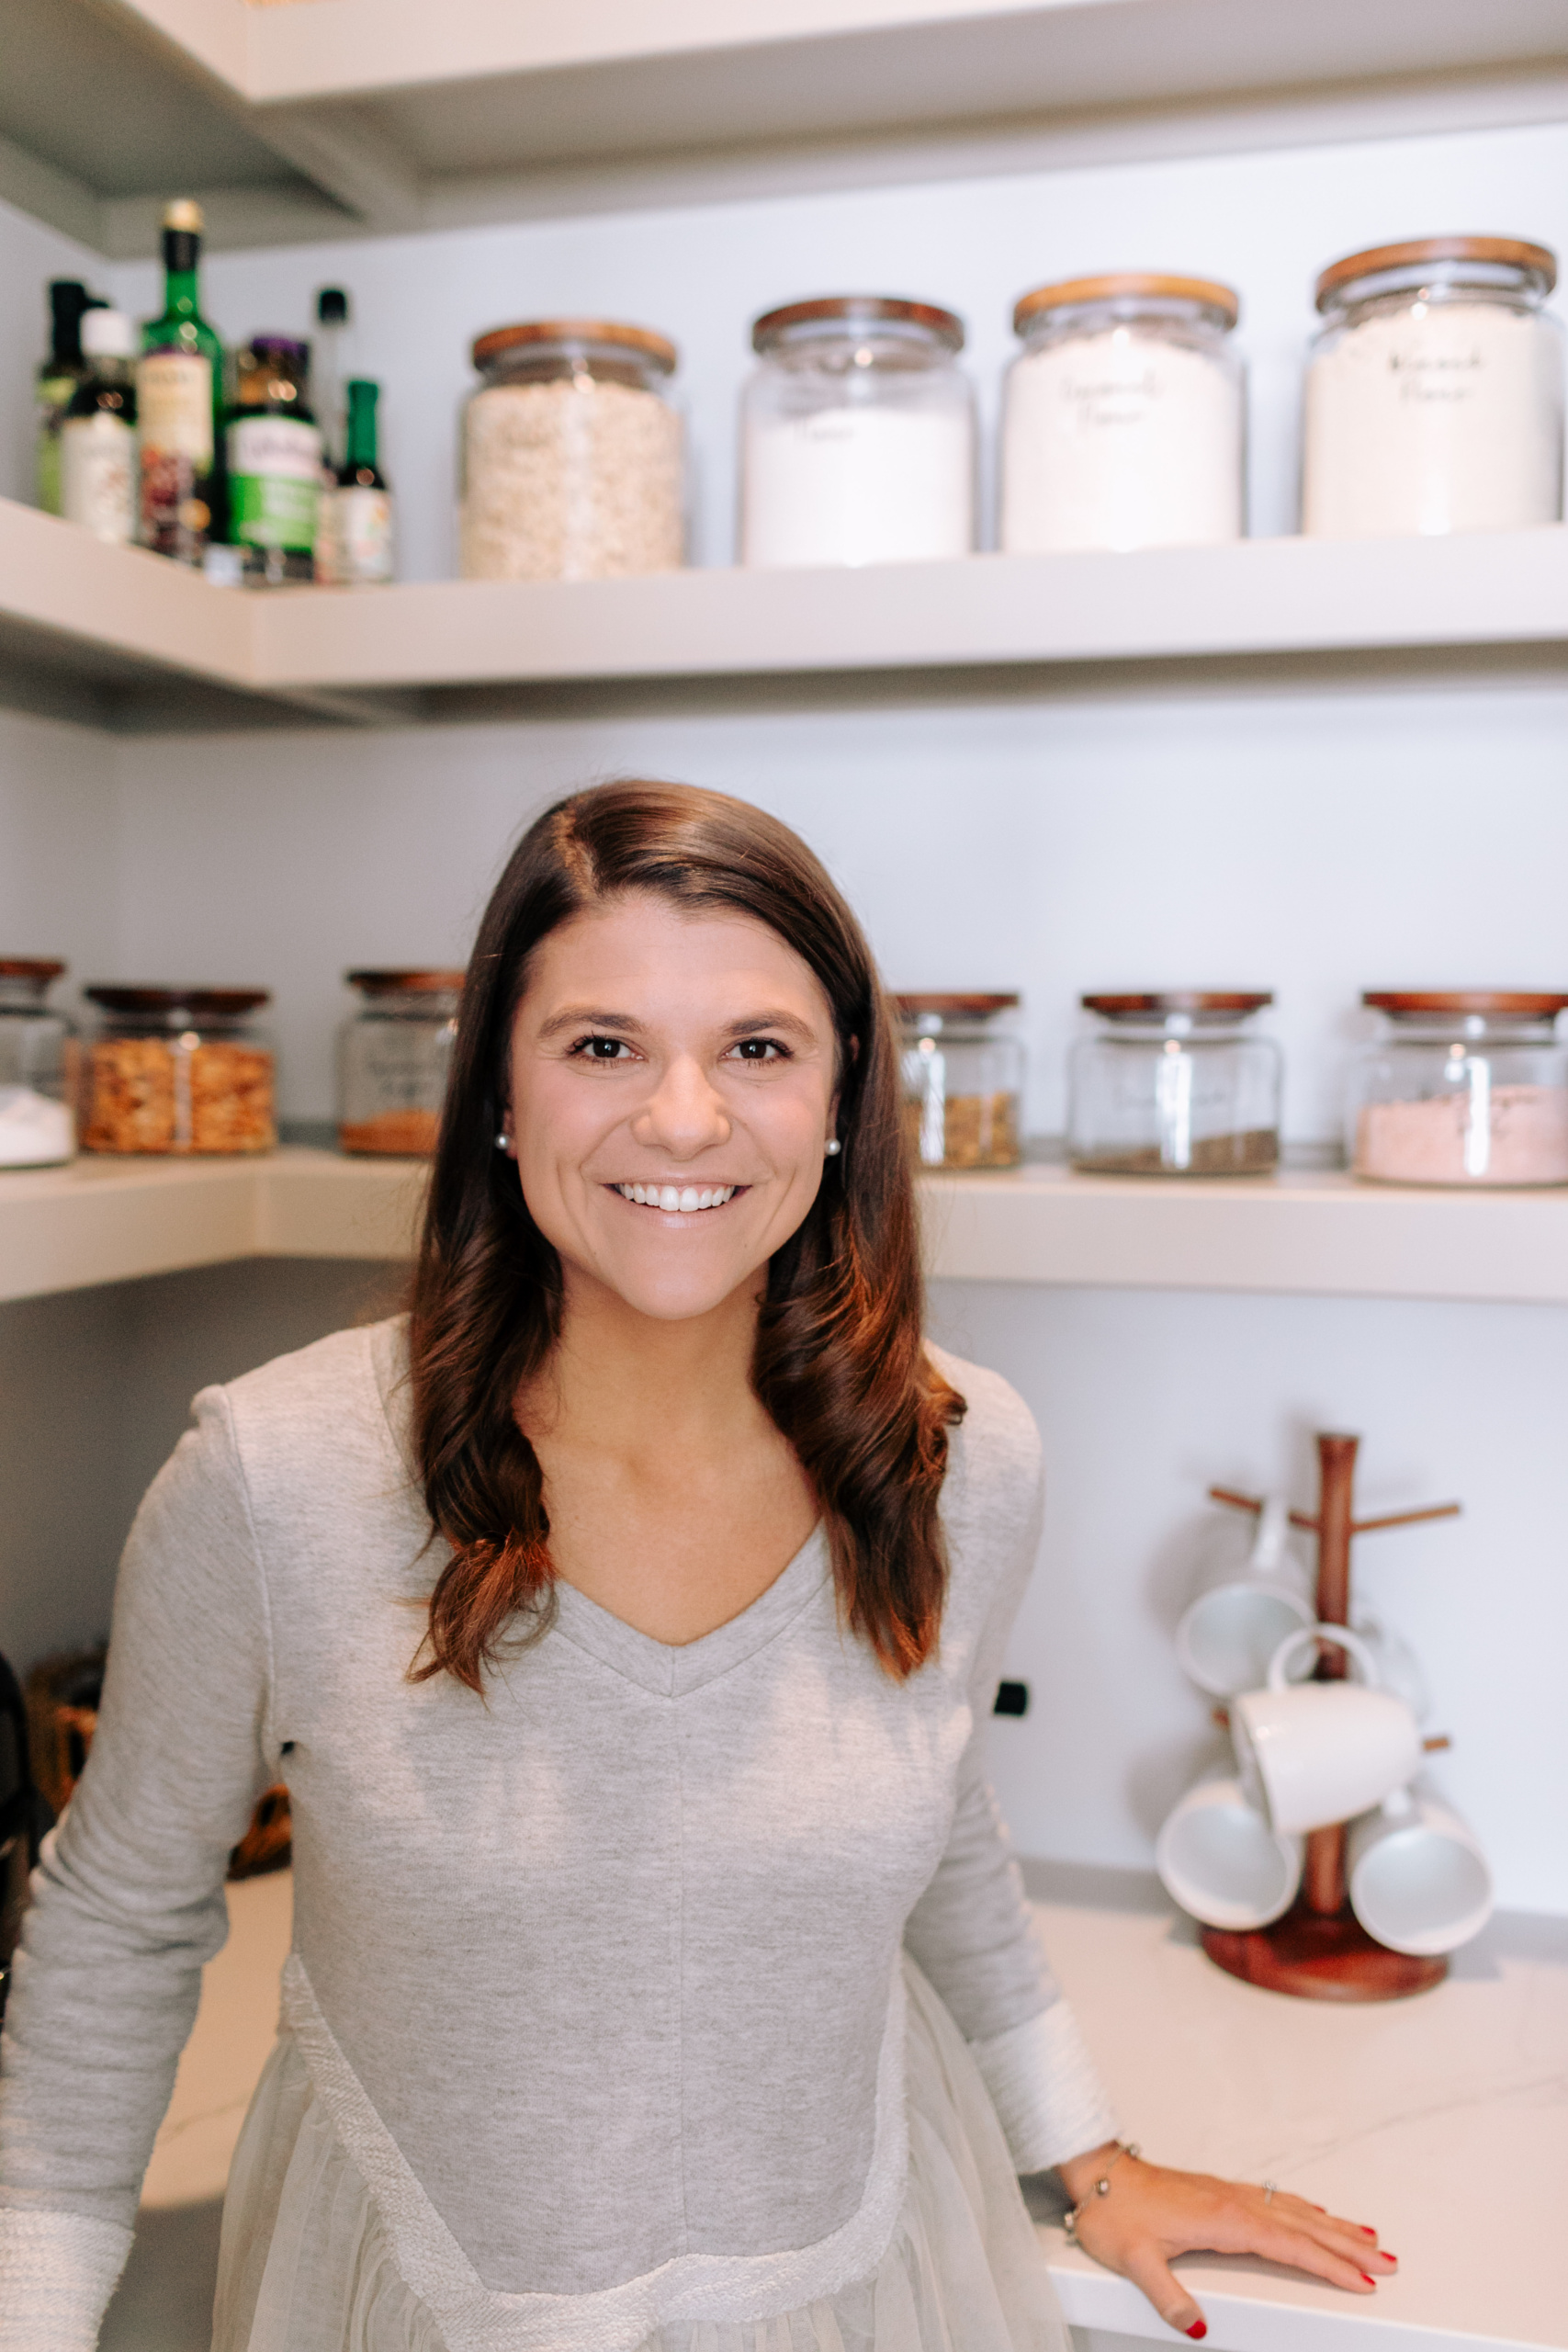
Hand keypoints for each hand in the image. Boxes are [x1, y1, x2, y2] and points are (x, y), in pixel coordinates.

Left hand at [1056, 2142, 1397, 2337]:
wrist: (1097, 2175)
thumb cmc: (1114, 2213)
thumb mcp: (1134, 2261)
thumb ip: (1167, 2297)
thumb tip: (1197, 2328)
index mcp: (1224, 2220)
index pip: (1290, 2245)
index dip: (1329, 2265)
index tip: (1364, 2281)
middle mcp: (1234, 2202)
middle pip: (1304, 2226)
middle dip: (1349, 2246)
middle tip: (1390, 2264)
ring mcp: (1230, 2195)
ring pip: (1295, 2210)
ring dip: (1334, 2226)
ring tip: (1370, 2239)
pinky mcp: (1221, 2194)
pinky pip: (1278, 2202)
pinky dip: (1307, 2210)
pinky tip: (1315, 2214)